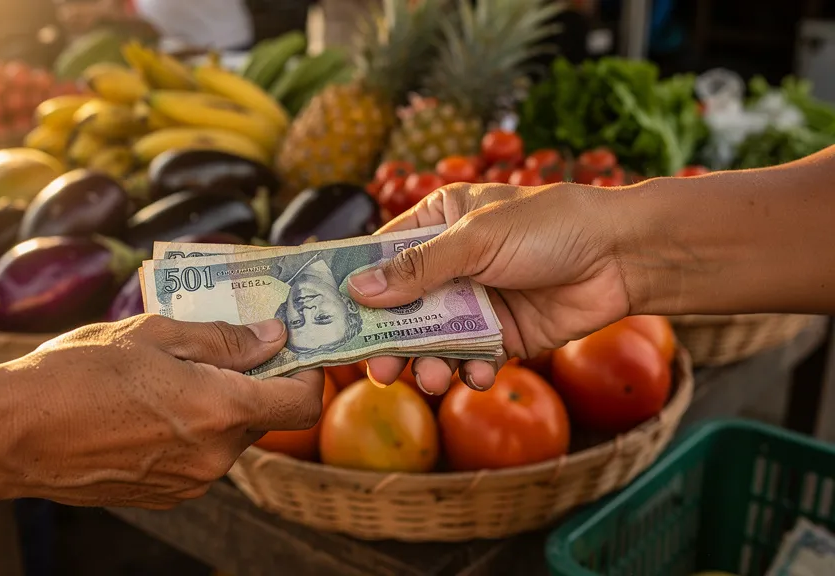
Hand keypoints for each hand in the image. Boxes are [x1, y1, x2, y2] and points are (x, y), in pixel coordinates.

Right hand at [0, 315, 322, 508]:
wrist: (9, 435)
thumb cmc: (74, 373)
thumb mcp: (152, 334)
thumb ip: (223, 338)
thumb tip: (274, 337)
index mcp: (218, 411)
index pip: (301, 403)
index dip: (307, 373)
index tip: (292, 348)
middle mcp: (213, 456)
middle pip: (264, 417)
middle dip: (255, 381)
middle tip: (223, 345)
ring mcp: (189, 482)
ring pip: (229, 437)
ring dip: (219, 406)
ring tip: (171, 374)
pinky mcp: (165, 495)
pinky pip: (200, 457)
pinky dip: (192, 431)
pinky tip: (150, 407)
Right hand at [348, 182, 633, 394]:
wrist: (623, 258)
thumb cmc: (551, 227)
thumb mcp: (476, 240)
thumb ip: (418, 269)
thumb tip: (358, 290)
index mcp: (439, 222)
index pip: (382, 255)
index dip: (355, 286)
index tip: (329, 318)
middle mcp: (451, 263)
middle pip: (400, 306)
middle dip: (389, 340)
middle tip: (378, 368)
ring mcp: (475, 300)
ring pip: (431, 339)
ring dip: (427, 362)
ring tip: (433, 377)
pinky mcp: (501, 334)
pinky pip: (469, 359)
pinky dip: (467, 371)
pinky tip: (476, 374)